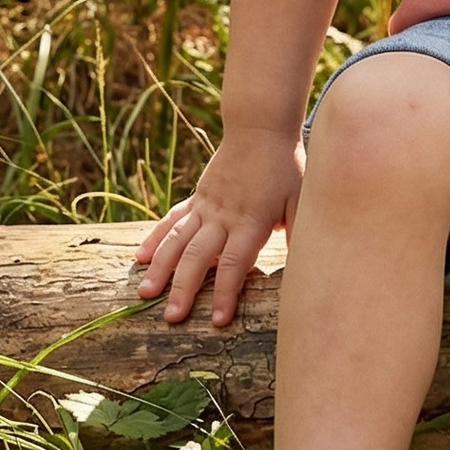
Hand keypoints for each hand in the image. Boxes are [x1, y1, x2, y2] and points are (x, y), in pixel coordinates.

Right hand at [134, 129, 305, 326]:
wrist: (260, 128)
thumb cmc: (286, 166)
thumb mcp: (300, 199)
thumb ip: (297, 232)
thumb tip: (309, 265)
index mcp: (250, 222)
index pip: (235, 264)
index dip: (226, 293)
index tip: (216, 320)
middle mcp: (223, 217)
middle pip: (199, 258)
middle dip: (184, 289)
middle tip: (172, 317)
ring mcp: (206, 206)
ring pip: (177, 240)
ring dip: (161, 268)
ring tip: (145, 293)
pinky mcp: (197, 197)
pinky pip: (172, 220)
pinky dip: (154, 238)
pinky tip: (140, 258)